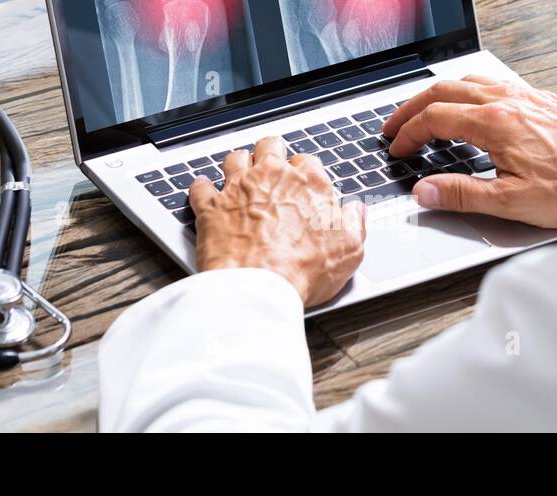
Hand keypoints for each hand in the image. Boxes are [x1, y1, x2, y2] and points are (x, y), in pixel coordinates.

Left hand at [189, 137, 366, 307]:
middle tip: (271, 165)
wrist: (258, 287)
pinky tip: (206, 193)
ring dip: (238, 164)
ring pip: (234, 158)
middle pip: (270, 147)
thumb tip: (356, 210)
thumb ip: (354, 223)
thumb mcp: (349, 250)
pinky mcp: (211, 206)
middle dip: (271, 153)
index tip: (304, 184)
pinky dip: (202, 189)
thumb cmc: (302, 270)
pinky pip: (200, 187)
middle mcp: (272, 177)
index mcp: (308, 183)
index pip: (308, 161)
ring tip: (239, 175)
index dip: (306, 172)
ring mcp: (238, 188)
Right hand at [383, 75, 556, 228]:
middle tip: (395, 127)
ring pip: (467, 81)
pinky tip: (469, 104)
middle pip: (443, 90)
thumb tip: (424, 192)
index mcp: (495, 123)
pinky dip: (466, 90)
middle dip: (412, 108)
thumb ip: (461, 194)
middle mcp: (508, 101)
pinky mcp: (538, 100)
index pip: (434, 118)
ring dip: (437, 95)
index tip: (398, 149)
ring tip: (423, 112)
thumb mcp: (510, 201)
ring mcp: (524, 96)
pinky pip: (492, 82)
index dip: (408, 134)